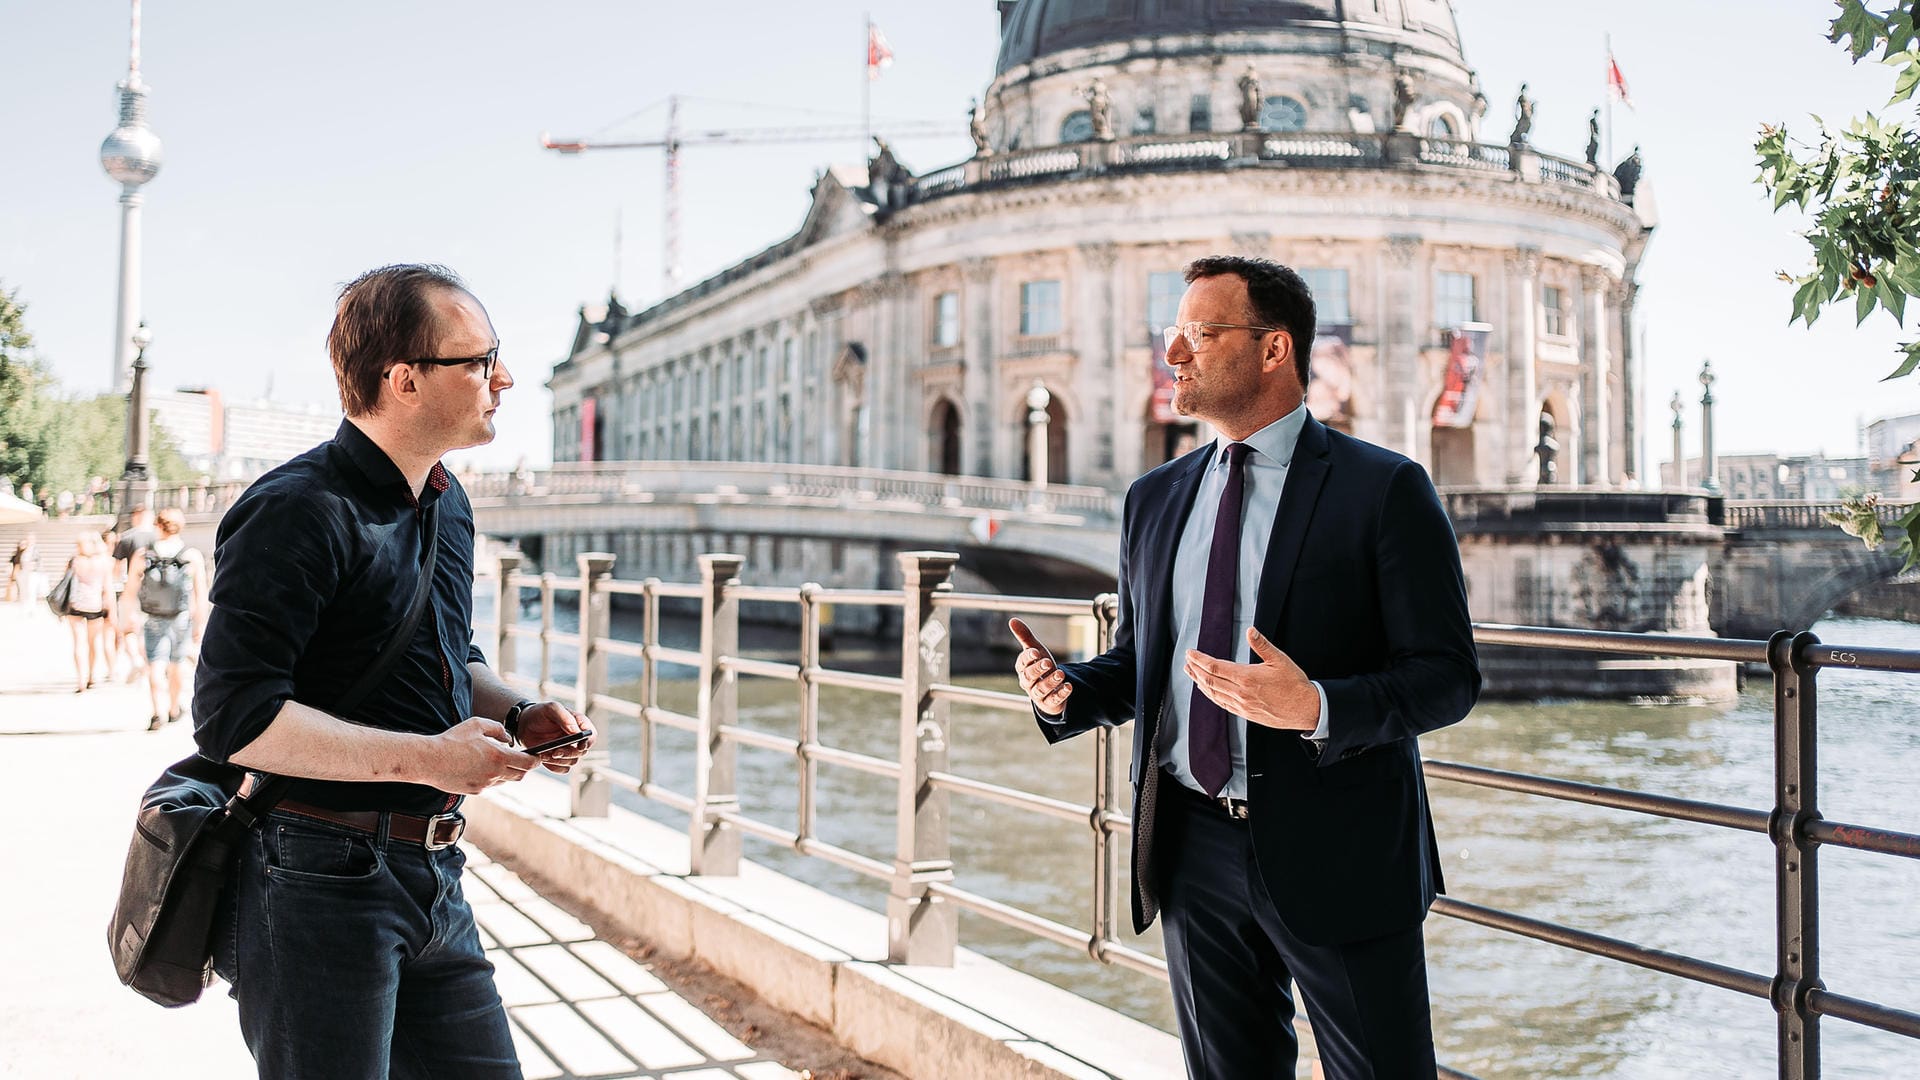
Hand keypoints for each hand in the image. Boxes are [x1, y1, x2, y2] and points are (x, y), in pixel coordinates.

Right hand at [421, 717, 537, 793]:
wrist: (428, 760)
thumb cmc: (452, 740)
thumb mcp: (477, 724)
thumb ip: (497, 729)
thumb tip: (508, 738)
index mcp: (499, 756)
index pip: (528, 763)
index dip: (536, 760)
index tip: (537, 756)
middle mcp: (495, 773)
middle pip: (520, 775)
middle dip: (523, 767)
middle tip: (520, 758)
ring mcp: (485, 784)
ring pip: (505, 780)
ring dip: (507, 772)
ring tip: (497, 760)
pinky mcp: (475, 791)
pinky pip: (490, 785)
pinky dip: (491, 777)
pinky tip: (480, 767)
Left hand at [516, 700, 595, 773]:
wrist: (523, 724)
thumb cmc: (539, 713)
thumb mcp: (551, 708)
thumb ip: (565, 717)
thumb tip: (576, 732)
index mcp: (578, 724)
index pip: (592, 735)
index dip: (588, 742)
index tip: (579, 746)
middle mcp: (575, 738)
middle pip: (582, 752)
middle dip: (568, 753)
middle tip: (555, 752)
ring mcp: (567, 749)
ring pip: (572, 762)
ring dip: (559, 761)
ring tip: (544, 754)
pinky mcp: (557, 759)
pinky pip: (562, 769)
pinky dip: (554, 766)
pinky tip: (544, 758)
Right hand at [1009, 618, 1070, 714]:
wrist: (1050, 687)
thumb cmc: (1040, 666)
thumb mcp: (1035, 650)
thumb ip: (1025, 637)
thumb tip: (1012, 620)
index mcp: (1022, 669)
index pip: (1021, 664)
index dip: (1028, 658)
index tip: (1036, 652)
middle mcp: (1027, 682)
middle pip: (1029, 677)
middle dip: (1038, 669)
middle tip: (1048, 662)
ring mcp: (1038, 694)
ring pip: (1041, 689)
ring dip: (1051, 681)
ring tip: (1061, 673)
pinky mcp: (1050, 703)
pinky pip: (1053, 700)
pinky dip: (1061, 694)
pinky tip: (1068, 686)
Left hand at [1184, 628, 1318, 731]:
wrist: (1306, 709)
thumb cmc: (1295, 683)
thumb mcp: (1280, 660)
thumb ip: (1262, 645)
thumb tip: (1250, 630)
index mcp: (1247, 678)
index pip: (1215, 667)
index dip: (1200, 659)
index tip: (1190, 652)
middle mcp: (1241, 693)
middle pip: (1209, 680)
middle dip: (1195, 669)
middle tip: (1187, 660)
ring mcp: (1242, 705)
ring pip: (1213, 693)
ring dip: (1199, 681)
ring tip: (1190, 672)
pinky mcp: (1245, 713)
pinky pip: (1222, 703)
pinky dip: (1210, 694)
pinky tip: (1206, 689)